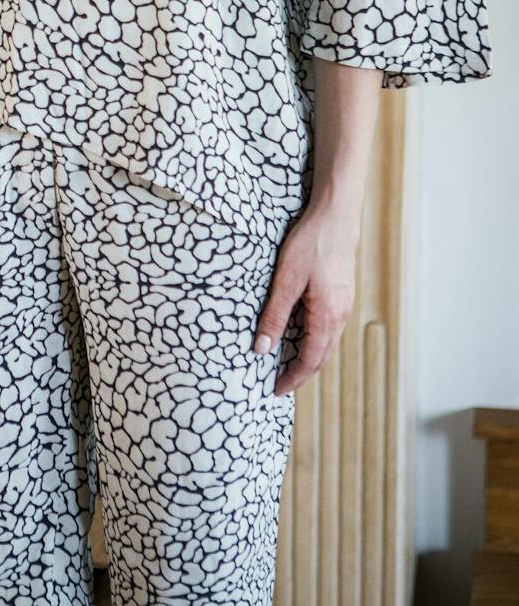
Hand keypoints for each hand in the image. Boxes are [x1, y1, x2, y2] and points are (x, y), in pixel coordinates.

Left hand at [253, 201, 359, 395]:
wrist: (337, 215)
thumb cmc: (311, 243)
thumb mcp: (286, 280)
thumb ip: (274, 315)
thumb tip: (261, 348)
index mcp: (327, 316)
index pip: (311, 360)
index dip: (294, 378)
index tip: (277, 390)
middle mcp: (340, 314)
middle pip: (323, 356)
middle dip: (303, 373)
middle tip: (282, 382)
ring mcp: (344, 303)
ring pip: (328, 342)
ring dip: (311, 357)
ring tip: (289, 363)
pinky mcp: (342, 293)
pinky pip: (331, 327)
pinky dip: (317, 340)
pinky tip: (302, 333)